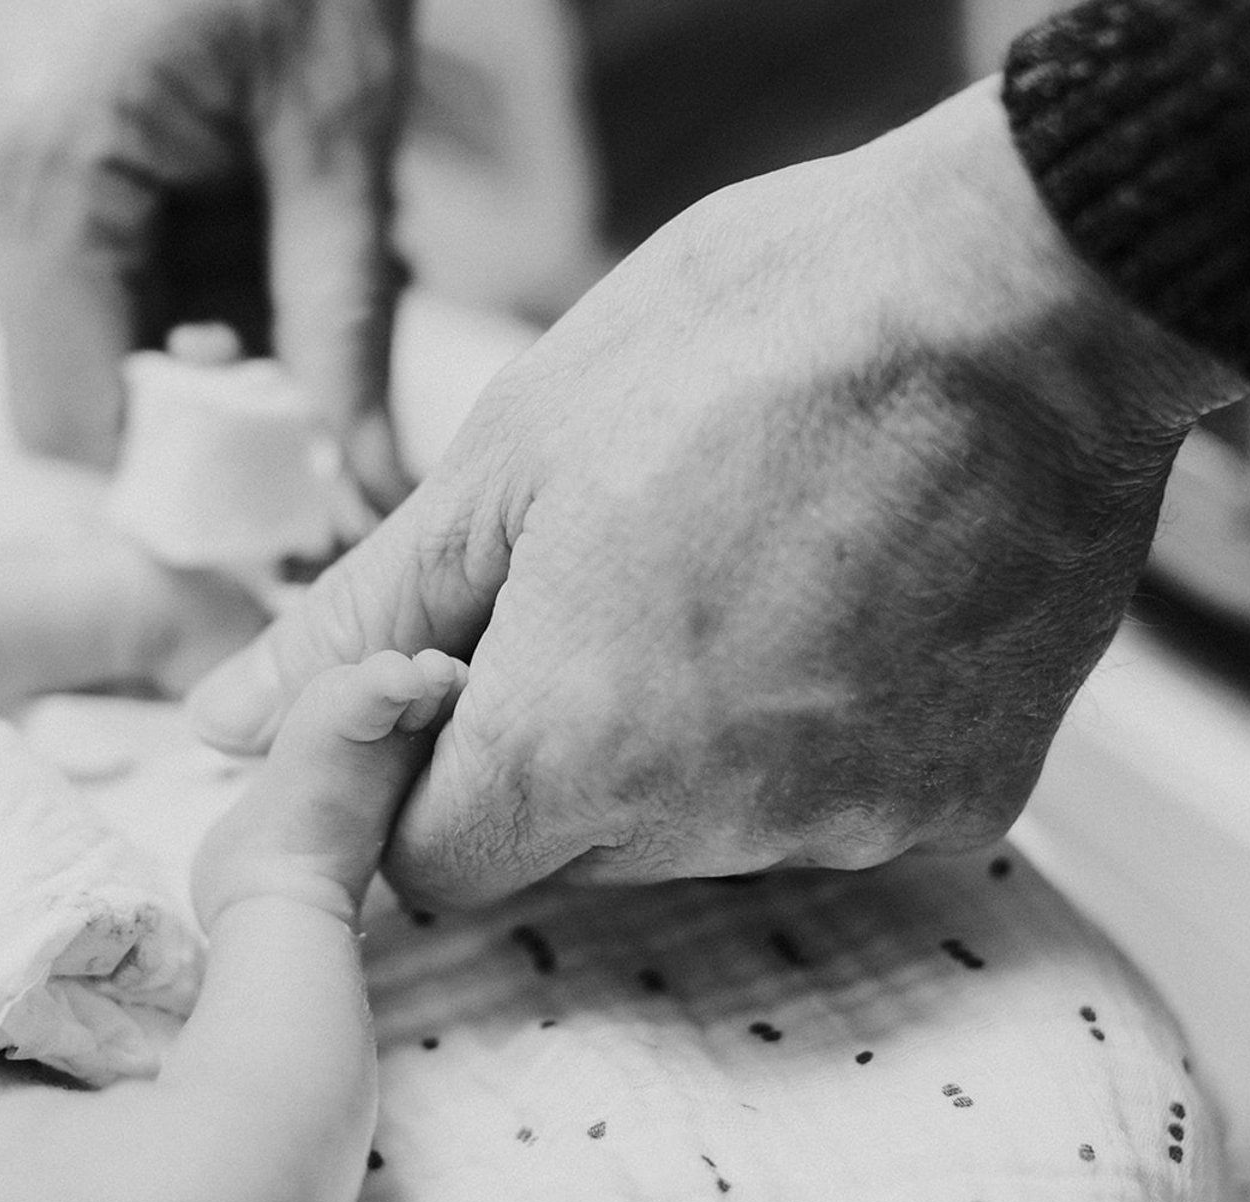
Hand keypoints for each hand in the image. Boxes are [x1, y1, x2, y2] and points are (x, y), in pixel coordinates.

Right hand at [0, 0, 413, 513]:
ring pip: (69, 308)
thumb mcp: (342, 146)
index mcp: (49, 162)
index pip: (66, 419)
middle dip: (194, 385)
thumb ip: (345, 331)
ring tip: (285, 232)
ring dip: (183, 316)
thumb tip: (361, 488)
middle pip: (67, 368)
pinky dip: (157, 255)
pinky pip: (64, 240)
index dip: (170, 476)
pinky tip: (237, 194)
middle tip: (311, 339)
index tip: (276, 478)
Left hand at [184, 78, 1245, 906]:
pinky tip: (843, 609)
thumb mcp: (513, 457)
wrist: (1020, 292)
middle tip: (612, 585)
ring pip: (702, 834)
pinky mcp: (965, 797)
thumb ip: (363, 622)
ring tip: (739, 572)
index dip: (427, 771)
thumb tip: (229, 720)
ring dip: (687, 742)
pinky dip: (814, 736)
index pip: (437, 861)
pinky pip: (835, 807)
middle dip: (553, 745)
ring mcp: (854, 819)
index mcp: (574, 740)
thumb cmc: (752, 335)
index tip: (463, 675)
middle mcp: (717, 823)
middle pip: (569, 852)